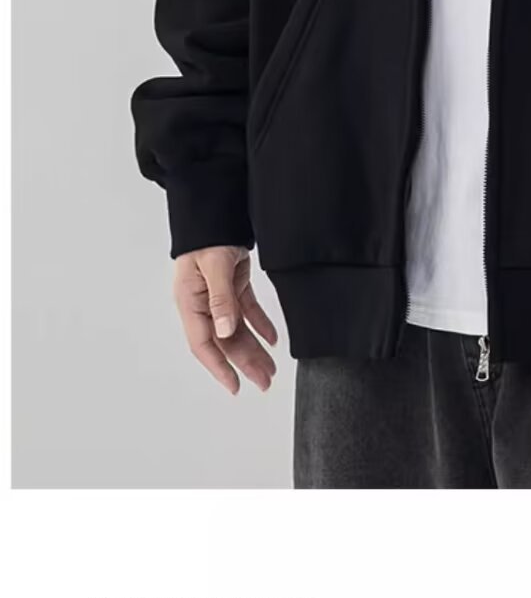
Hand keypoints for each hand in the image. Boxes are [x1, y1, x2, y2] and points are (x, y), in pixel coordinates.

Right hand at [173, 246, 278, 393]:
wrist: (215, 211)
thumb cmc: (207, 236)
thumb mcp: (213, 266)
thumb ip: (220, 299)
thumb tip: (224, 332)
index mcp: (190, 302)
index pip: (204, 343)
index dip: (219, 367)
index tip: (235, 386)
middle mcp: (203, 304)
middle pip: (224, 341)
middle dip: (244, 363)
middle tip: (264, 382)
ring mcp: (218, 296)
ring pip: (237, 330)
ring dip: (254, 348)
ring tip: (271, 368)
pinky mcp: (233, 285)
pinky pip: (247, 311)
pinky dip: (260, 324)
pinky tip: (273, 340)